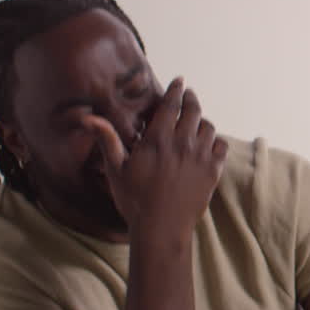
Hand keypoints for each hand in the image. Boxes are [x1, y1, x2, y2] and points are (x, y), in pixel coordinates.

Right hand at [83, 77, 228, 233]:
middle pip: (194, 111)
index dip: (176, 90)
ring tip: (196, 121)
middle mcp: (183, 144)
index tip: (179, 81)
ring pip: (209, 128)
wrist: (162, 228)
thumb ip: (106, 140)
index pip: (171, 105)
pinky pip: (221, 147)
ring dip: (202, 121)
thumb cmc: (134, 200)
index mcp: (158, 140)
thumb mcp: (115, 169)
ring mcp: (201, 157)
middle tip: (188, 95)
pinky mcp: (213, 172)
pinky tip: (209, 144)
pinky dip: (216, 141)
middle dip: (191, 99)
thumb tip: (88, 118)